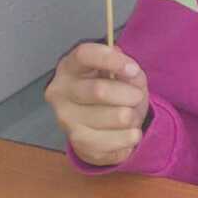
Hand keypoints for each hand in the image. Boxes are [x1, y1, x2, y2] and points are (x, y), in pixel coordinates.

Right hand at [45, 42, 150, 165]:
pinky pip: (120, 139)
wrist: (103, 128)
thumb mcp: (124, 75)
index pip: (84, 55)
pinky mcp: (79, 142)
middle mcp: (60, 92)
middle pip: (100, 90)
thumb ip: (129, 70)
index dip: (111, 59)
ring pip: (117, 117)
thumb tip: (130, 72)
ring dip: (134, 116)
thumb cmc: (114, 93)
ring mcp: (66, 119)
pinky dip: (132, 136)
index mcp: (70, 67)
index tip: (133, 69)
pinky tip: (125, 132)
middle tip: (136, 97)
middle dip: (130, 95)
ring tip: (130, 115)